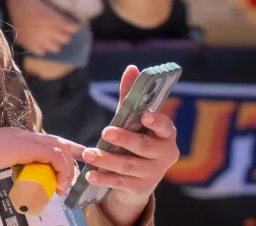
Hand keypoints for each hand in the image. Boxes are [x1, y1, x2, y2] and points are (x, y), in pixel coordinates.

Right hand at [0, 128, 82, 194]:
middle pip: (60, 143)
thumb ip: (14, 164)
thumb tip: (23, 178)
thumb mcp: (1, 161)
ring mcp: (29, 138)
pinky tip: (57, 184)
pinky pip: (54, 156)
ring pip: (60, 150)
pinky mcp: (29, 145)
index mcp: (23, 137)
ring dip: (65, 171)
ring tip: (61, 188)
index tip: (78, 159)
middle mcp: (29, 135)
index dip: (67, 149)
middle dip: (72, 159)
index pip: (51, 140)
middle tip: (70, 181)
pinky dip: (60, 170)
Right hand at [7, 0, 79, 54]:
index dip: (75, 24)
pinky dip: (46, 46)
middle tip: (66, 26)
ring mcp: (36, 40)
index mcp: (48, 17)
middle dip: (68, 32)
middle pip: (66, 38)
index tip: (74, 20)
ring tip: (55, 33)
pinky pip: (43, 51)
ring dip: (58, 40)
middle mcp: (45, 31)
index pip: (71, 27)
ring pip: (56, 47)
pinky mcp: (28, 45)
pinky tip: (44, 38)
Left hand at [86, 66, 180, 221]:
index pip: (166, 127)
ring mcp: (153, 173)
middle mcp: (164, 154)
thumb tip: (131, 68)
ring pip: (129, 165)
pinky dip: (104, 178)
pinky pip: (120, 183)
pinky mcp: (140, 188)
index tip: (145, 116)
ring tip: (88, 153)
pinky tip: (90, 174)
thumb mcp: (134, 121)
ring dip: (107, 159)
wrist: (140, 179)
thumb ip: (131, 97)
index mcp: (167, 135)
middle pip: (144, 147)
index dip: (157, 122)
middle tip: (105, 131)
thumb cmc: (138, 141)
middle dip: (124, 139)